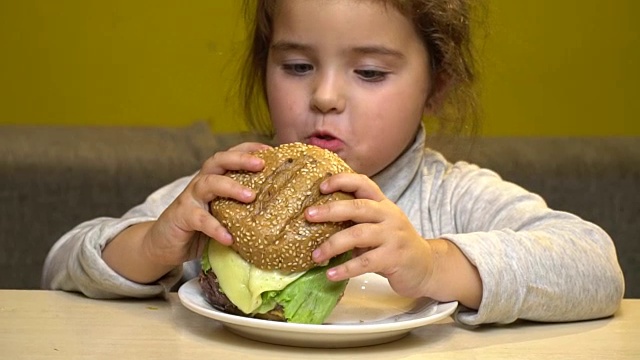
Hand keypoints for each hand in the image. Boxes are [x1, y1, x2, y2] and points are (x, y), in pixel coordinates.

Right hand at [103, 142, 271, 283]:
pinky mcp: (182, 216)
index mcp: (214, 179)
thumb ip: (242, 209)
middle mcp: (201, 183)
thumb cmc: (200, 228)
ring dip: (231, 187)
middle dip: (240, 159)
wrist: (164, 244)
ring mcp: (190, 198)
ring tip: (251, 196)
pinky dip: (215, 228)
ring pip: (209, 183)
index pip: (230, 156)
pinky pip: (200, 219)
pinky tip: (229, 238)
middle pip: (218, 161)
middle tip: (261, 164)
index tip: (270, 149)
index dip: (248, 149)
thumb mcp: (223, 214)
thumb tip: (277, 211)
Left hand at [305, 173, 433, 297]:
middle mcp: (389, 216)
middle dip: (331, 210)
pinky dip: (345, 269)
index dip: (342, 181)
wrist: (426, 266)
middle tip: (308, 215)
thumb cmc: (394, 245)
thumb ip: (357, 220)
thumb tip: (318, 221)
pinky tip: (331, 274)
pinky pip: (365, 262)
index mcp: (383, 205)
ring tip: (315, 255)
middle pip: (358, 207)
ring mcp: (393, 236)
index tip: (322, 186)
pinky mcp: (394, 258)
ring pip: (358, 235)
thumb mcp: (379, 226)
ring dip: (332, 245)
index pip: (363, 183)